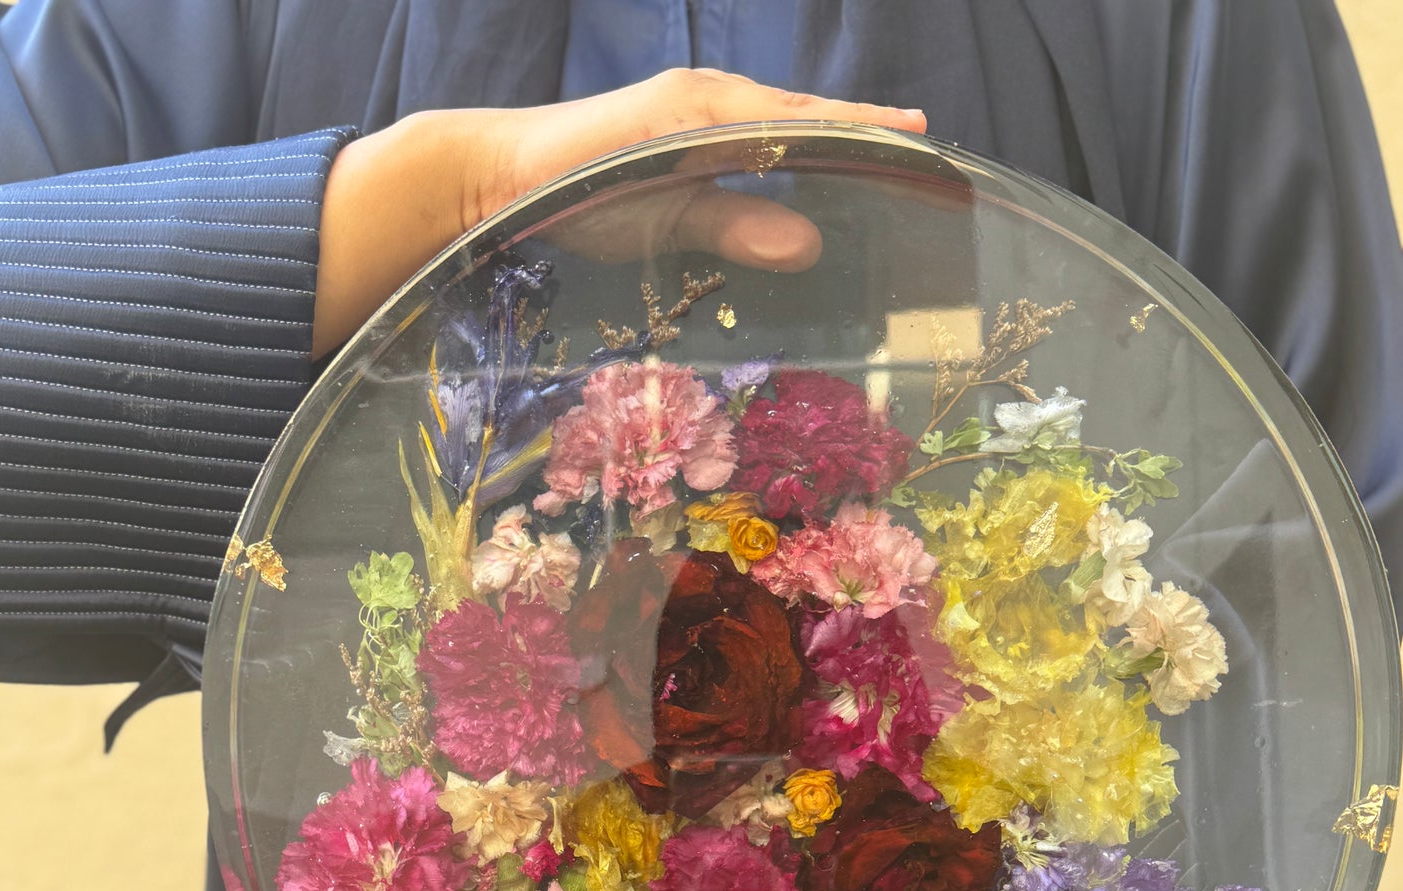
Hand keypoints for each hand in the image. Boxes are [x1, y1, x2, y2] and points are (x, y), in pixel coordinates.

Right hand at [314, 69, 927, 355]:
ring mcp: (689, 104)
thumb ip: (740, 229)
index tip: (917, 150)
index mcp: (716, 125)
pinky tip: (826, 143)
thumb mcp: (675, 221)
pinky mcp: (666, 116)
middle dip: (867, 128)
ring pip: (783, 112)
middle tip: (930, 144)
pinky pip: (742, 126)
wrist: (501, 176)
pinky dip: (789, 133)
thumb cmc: (583, 198)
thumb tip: (811, 247)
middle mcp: (711, 102)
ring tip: (899, 138)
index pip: (803, 132)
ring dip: (840, 125)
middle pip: (806, 114)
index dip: (859, 137)